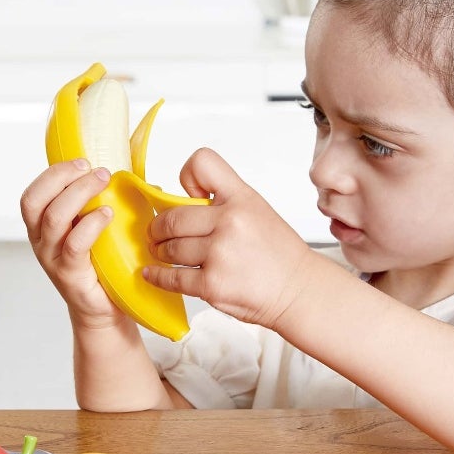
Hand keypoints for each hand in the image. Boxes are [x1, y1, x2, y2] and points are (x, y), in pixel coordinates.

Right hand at [20, 160, 125, 327]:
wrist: (107, 309)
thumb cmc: (105, 264)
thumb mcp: (100, 229)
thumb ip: (109, 203)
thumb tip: (141, 181)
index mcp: (44, 227)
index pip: (33, 194)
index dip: (54, 174)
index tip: (83, 161)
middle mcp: (42, 241)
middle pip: (36, 202)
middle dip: (64, 178)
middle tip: (97, 171)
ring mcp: (53, 259)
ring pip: (54, 218)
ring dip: (80, 193)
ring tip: (104, 182)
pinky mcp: (70, 276)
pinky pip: (75, 245)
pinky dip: (91, 224)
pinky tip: (108, 214)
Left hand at [144, 148, 313, 329]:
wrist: (298, 290)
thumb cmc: (279, 254)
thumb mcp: (257, 211)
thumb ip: (222, 204)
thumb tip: (179, 204)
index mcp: (242, 198)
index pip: (202, 163)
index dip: (187, 177)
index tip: (185, 195)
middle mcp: (231, 221)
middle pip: (172, 216)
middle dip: (158, 227)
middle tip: (157, 234)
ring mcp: (220, 254)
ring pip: (169, 248)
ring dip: (160, 252)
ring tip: (162, 253)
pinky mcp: (212, 285)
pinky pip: (171, 277)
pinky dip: (158, 276)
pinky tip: (155, 273)